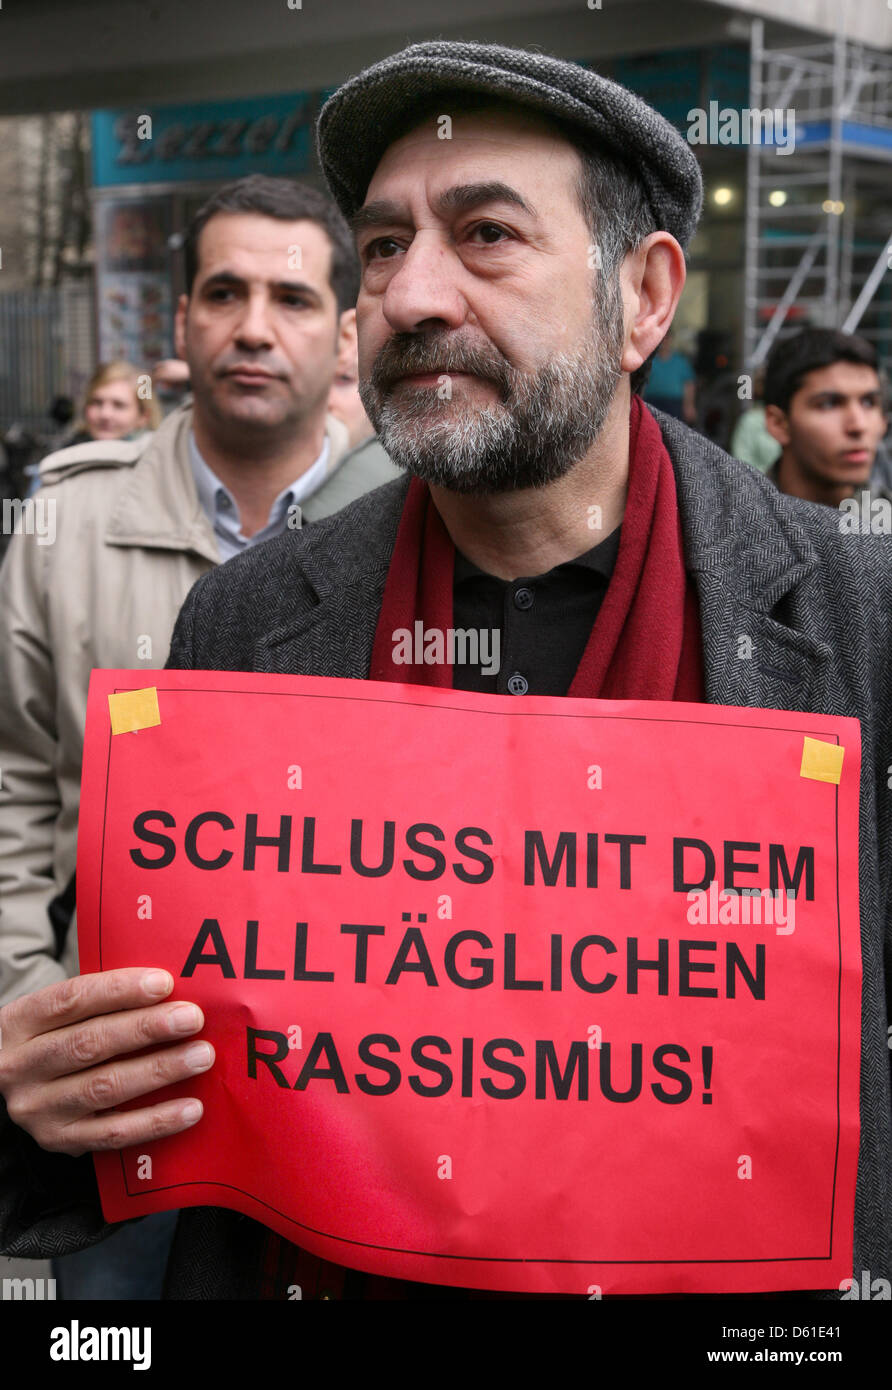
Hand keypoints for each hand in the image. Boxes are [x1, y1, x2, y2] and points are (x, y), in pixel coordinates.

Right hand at [0, 968, 213, 1155]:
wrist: (19, 1088)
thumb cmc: (55, 1038)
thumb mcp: (58, 1016)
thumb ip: (101, 1002)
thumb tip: (170, 991)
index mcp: (19, 1023)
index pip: (70, 1000)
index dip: (119, 990)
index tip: (164, 983)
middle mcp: (21, 1066)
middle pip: (89, 1043)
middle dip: (146, 1029)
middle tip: (192, 1018)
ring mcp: (39, 1108)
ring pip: (105, 1087)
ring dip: (159, 1070)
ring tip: (200, 1056)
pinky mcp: (59, 1140)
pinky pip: (115, 1133)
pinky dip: (157, 1121)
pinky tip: (191, 1108)